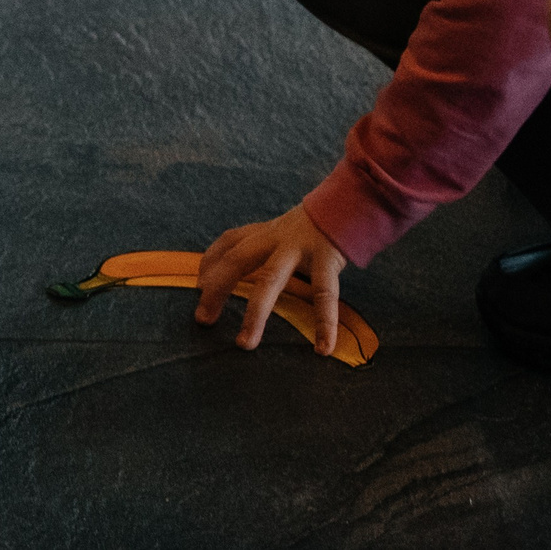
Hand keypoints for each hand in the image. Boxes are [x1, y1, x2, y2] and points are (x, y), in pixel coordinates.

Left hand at [196, 204, 348, 355]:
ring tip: (245, 344)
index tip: (197, 286)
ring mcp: (300, 247)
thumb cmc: (316, 227)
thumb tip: (236, 272)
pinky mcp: (328, 258)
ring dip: (255, 314)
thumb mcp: (284, 231)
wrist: (353, 202)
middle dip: (217, 288)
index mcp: (265, 231)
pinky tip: (323, 349)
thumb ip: (263, 246)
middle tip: (202, 320)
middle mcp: (276, 237)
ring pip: (270, 280)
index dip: (209, 262)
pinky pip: (324, 294)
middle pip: (237, 260)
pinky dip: (325, 323)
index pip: (228, 242)